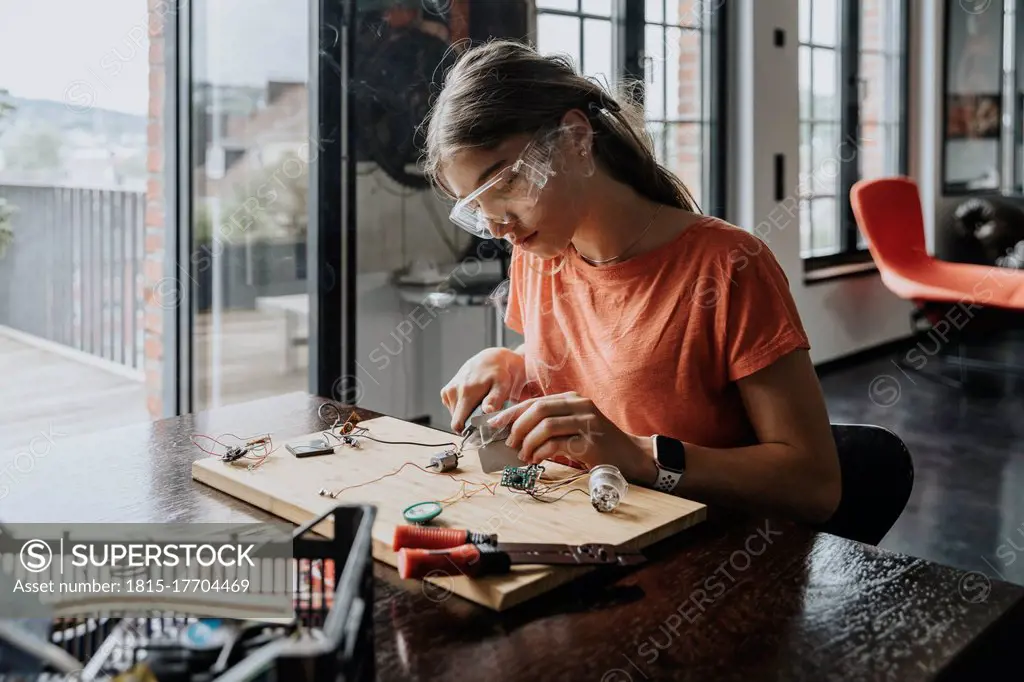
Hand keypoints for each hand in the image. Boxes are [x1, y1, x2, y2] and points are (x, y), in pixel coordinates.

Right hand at [441, 347, 526, 432]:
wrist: (490, 359)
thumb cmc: (500, 374)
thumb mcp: (502, 385)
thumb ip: (494, 399)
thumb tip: (487, 411)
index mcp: (466, 392)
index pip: (458, 424)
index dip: (469, 431)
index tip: (480, 428)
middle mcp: (453, 391)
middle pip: (457, 421)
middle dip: (469, 422)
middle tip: (483, 413)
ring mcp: (448, 391)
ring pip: (455, 415)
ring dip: (466, 414)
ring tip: (479, 403)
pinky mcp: (446, 391)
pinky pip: (452, 408)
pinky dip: (462, 408)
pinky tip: (472, 399)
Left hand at [486, 392, 657, 483]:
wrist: (629, 456)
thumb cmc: (597, 443)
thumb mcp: (573, 426)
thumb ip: (550, 423)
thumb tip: (515, 431)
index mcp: (572, 399)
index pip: (535, 401)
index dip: (512, 412)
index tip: (495, 424)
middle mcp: (580, 405)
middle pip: (538, 409)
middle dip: (518, 427)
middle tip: (510, 444)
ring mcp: (587, 422)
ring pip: (545, 425)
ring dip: (528, 442)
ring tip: (524, 455)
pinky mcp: (590, 441)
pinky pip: (557, 444)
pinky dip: (541, 452)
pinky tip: (537, 460)